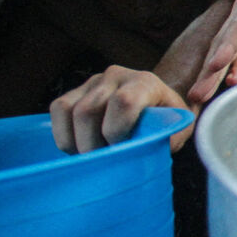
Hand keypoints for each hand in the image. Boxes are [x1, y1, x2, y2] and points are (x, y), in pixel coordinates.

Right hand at [51, 66, 191, 153]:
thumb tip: (153, 146)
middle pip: (88, 110)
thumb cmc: (166, 119)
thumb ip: (171, 136)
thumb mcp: (178, 128)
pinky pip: (57, 110)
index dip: (116, 131)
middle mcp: (117, 76)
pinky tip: (78, 146)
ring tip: (91, 155)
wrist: (154, 102)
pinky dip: (63, 134)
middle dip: (91, 144)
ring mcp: (93, 81)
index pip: (123, 102)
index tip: (120, 149)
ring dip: (74, 141)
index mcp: (145, 83)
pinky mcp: (76, 90)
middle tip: (102, 160)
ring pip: (68, 110)